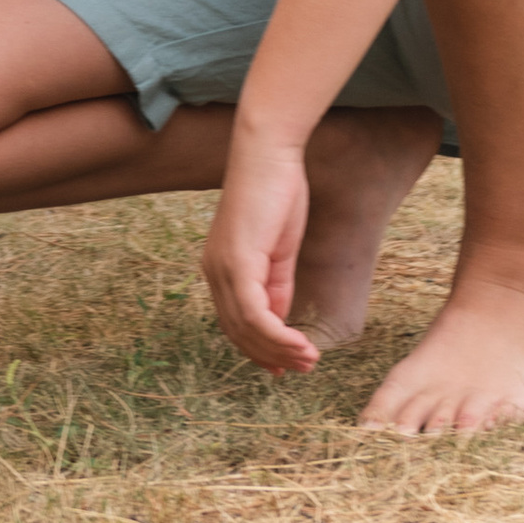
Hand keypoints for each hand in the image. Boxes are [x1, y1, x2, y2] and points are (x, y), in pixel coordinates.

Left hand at [199, 126, 318, 377]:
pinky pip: (256, 314)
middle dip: (272, 356)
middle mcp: (214, 271)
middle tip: (304, 368)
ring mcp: (222, 267)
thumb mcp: (278, 250)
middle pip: (238, 332)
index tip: (286, 366)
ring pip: (247, 329)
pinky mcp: (237, 262)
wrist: (269, 154)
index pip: (235, 323)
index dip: (260, 349)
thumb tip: (280, 320)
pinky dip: (279, 336)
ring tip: (309, 361)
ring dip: (280, 351)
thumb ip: (276, 285)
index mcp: (220, 267)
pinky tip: (301, 345)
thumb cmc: (276, 193)